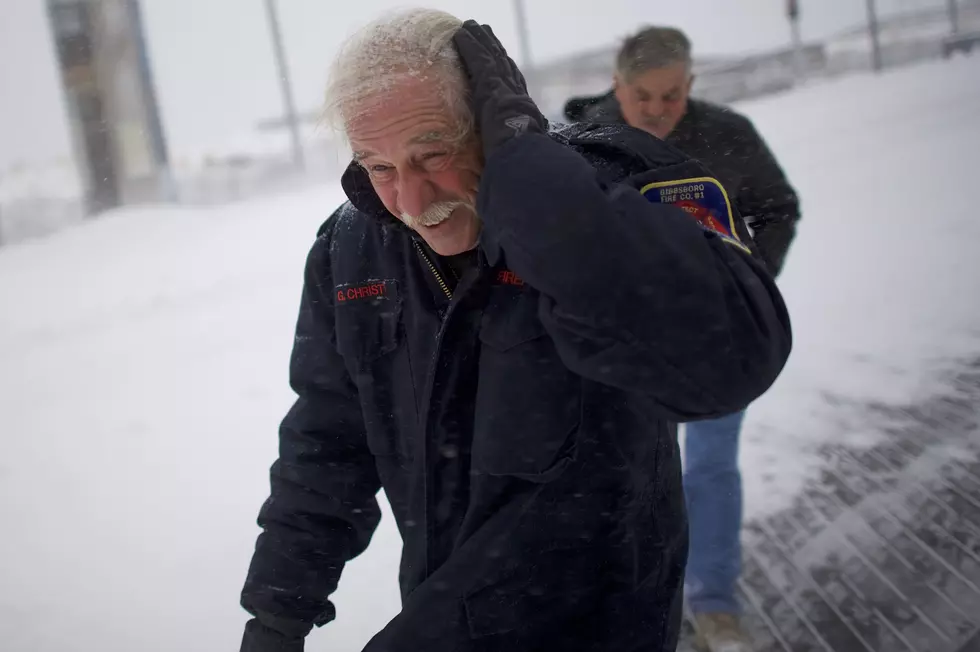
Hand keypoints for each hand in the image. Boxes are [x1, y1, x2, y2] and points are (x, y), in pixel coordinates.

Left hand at [452, 20, 547, 158]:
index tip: (502, 60)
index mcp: (522, 111)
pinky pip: (477, 59)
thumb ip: (509, 156)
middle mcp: (515, 94)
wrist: (521, 154)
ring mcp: (503, 87)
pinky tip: (461, 34)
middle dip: (494, 49)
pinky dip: (470, 45)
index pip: (513, 85)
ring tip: (471, 27)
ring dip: (481, 41)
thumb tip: (501, 183)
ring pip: (490, 57)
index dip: (507, 71)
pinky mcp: (489, 84)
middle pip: (503, 65)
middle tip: (486, 33)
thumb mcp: (515, 157)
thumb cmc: (518, 165)